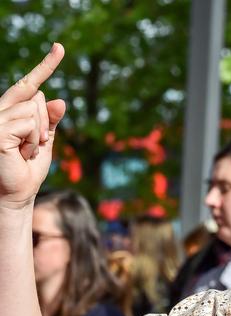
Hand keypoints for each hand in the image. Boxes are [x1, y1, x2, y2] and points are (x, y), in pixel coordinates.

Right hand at [0, 43, 65, 207]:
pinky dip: (34, 142)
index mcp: (10, 112)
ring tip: (25, 152)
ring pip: (35, 112)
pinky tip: (21, 154)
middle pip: (37, 99)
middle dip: (44, 125)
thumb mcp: (45, 142)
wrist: (16, 195)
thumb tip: (60, 100)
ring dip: (39, 137)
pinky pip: (30, 125)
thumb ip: (50, 121)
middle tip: (32, 148)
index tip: (60, 47)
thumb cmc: (28, 170)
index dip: (46, 65)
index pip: (29, 85)